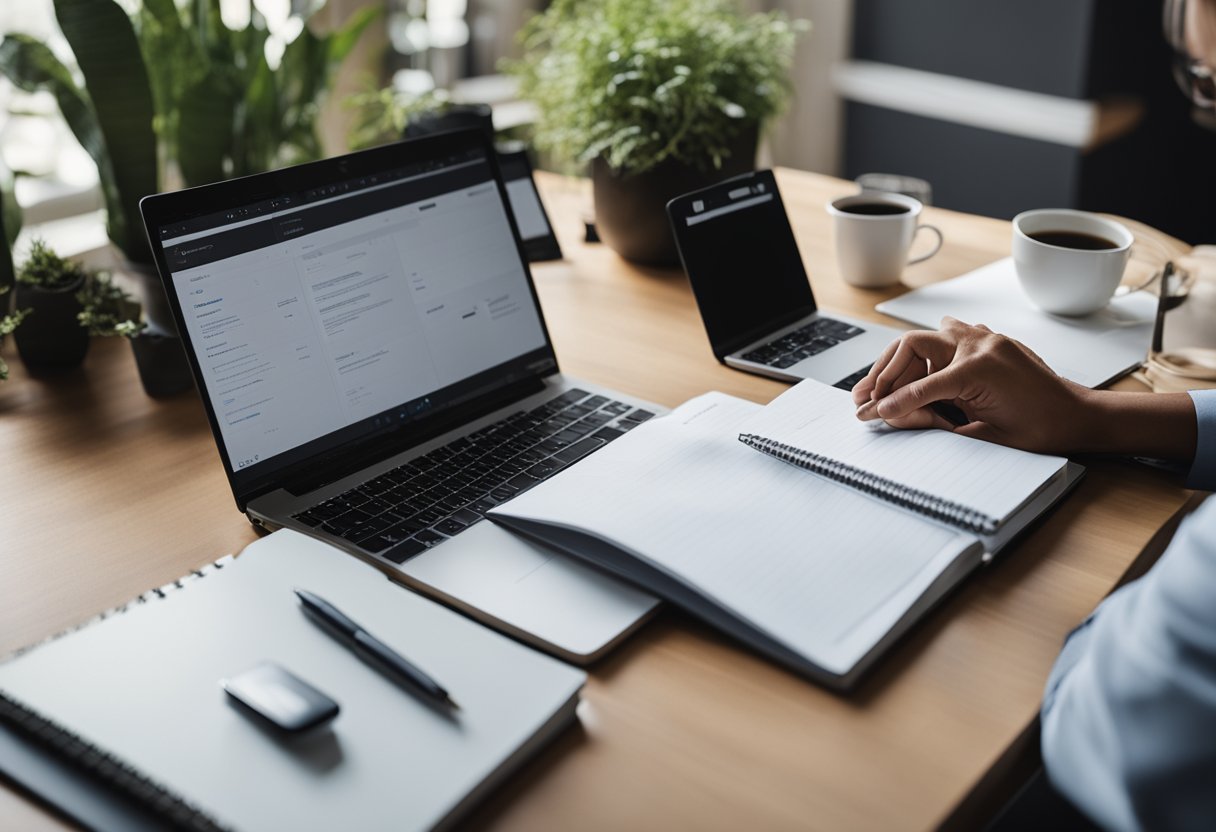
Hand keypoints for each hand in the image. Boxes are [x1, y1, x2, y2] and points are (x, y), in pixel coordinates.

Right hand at [850, 317, 1090, 453]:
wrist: (1078, 416)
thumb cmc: (1042, 429)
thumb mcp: (984, 436)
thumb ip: (935, 423)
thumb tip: (894, 416)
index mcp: (978, 368)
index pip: (918, 386)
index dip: (889, 403)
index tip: (869, 415)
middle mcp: (979, 344)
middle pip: (911, 347)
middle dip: (883, 373)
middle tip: (862, 396)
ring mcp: (985, 338)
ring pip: (925, 337)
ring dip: (899, 360)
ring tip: (879, 386)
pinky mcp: (989, 341)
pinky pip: (947, 335)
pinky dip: (925, 351)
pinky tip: (914, 368)